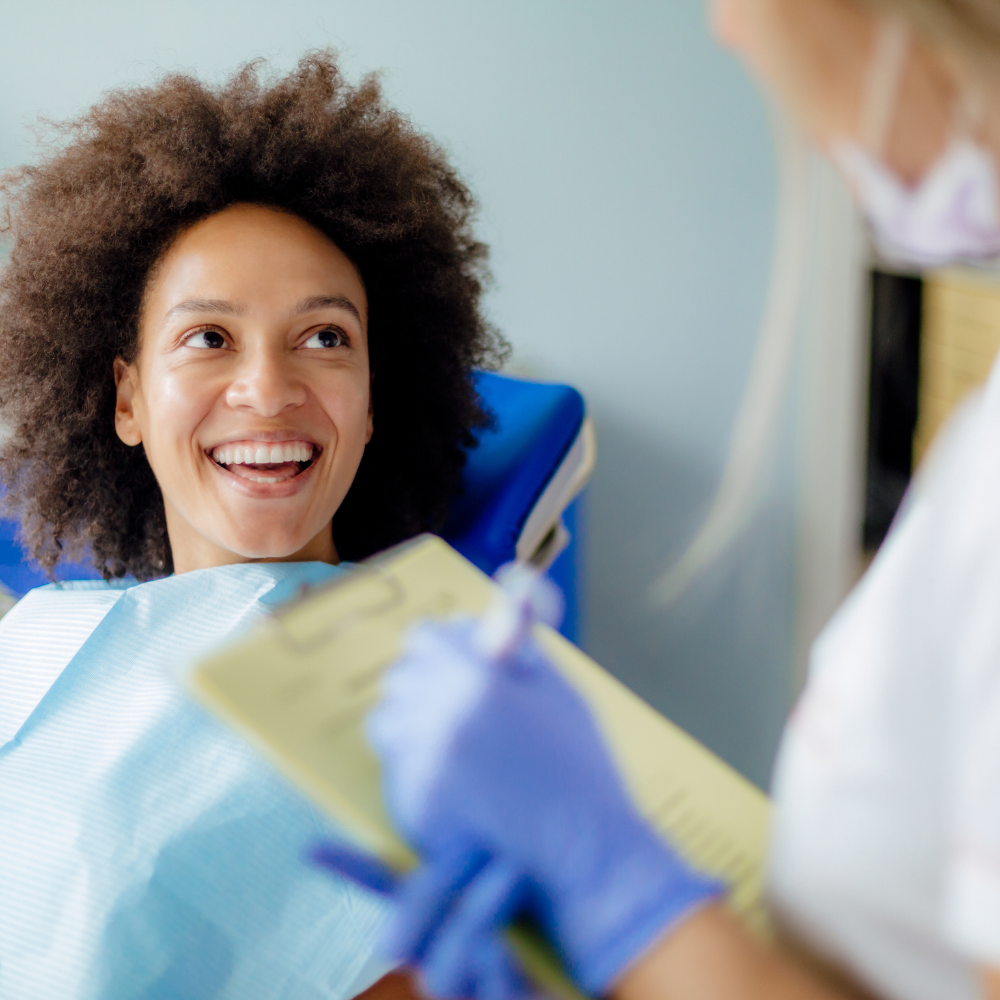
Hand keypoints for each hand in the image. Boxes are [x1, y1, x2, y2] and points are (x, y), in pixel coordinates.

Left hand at [362, 619, 722, 995]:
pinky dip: (416, 769)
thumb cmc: (578, 763)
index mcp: (477, 677)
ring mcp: (423, 762)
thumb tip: (509, 586)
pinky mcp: (413, 804)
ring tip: (450, 744)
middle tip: (458, 708)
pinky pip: (394, 769)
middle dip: (425, 684)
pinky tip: (453, 782)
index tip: (458, 664)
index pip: (423, 638)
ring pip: (385, 720)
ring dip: (410, 724)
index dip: (443, 648)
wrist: (584, 848)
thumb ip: (520, 639)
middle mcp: (441, 713)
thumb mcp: (556, 687)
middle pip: (400, 676)